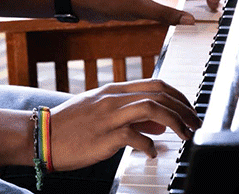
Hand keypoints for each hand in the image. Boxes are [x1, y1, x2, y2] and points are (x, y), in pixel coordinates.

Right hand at [47, 79, 201, 169]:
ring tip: (185, 136)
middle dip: (184, 108)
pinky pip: (135, 137)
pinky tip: (153, 154)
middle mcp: (114, 99)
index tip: (190, 110)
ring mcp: (109, 116)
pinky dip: (150, 145)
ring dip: (175, 122)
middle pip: (160, 94)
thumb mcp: (102, 112)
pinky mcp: (104, 136)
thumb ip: (131, 114)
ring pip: (152, 108)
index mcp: (115, 90)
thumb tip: (160, 123)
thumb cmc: (72, 126)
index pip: (157, 84)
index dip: (179, 96)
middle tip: (195, 124)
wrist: (42, 135)